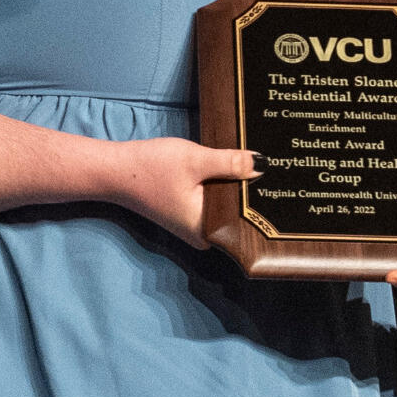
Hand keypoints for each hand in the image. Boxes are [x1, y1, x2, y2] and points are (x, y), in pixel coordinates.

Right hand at [96, 138, 259, 249]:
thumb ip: (230, 163)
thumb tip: (263, 164)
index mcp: (209, 232)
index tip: (281, 175)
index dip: (263, 196)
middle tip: (273, 163)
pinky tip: (232, 167)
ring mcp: (197, 226)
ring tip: (256, 163)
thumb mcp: (195, 161)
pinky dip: (221, 184)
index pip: (250, 218)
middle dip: (250, 188)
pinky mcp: (191, 213)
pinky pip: (217, 201)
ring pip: (228, 204)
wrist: (115, 170)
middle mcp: (205, 236)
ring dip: (236, 184)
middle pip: (241, 211)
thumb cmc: (150, 168)